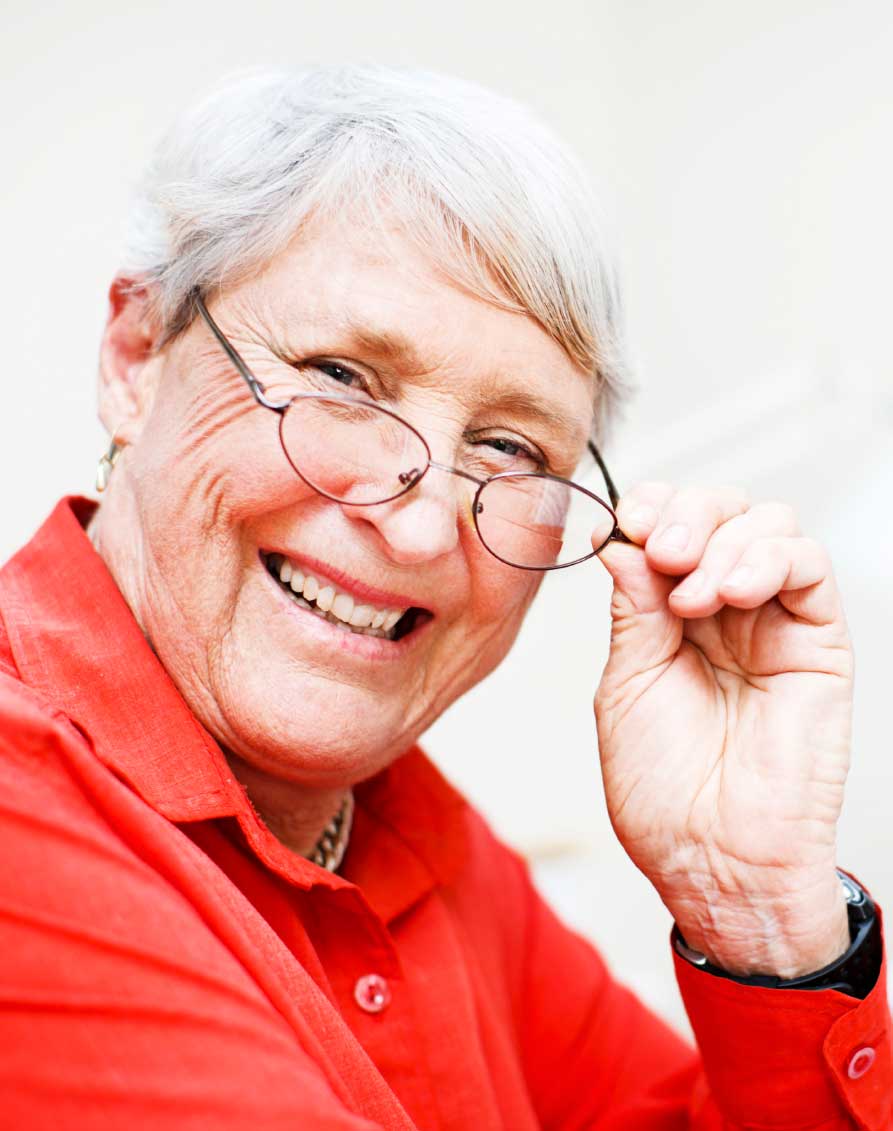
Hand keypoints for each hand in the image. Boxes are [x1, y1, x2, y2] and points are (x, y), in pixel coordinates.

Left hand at [594, 484, 851, 977]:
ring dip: (723, 539)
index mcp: (669, 617)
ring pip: (768, 523)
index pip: (669, 526)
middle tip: (663, 551)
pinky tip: (731, 595)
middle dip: (686, 514)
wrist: (715, 859)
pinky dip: (769, 558)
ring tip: (692, 597)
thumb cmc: (663, 790)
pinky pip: (810, 565)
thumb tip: (624, 541)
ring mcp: (772, 622)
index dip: (651, 508)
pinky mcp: (818, 641)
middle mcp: (723, 610)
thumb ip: (633, 611)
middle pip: (719, 511)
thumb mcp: (627, 686)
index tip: (627, 522)